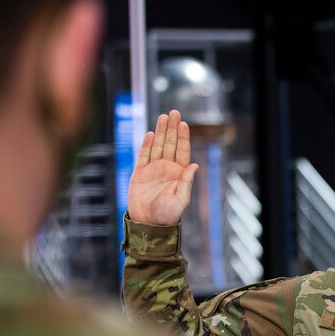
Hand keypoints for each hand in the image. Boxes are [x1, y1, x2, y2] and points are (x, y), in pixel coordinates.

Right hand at [127, 110, 198, 225]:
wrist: (148, 223)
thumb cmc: (167, 215)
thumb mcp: (180, 200)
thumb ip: (186, 182)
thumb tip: (195, 165)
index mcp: (179, 173)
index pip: (182, 151)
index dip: (183, 137)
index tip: (184, 123)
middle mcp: (167, 168)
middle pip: (170, 144)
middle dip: (172, 128)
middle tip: (174, 112)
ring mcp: (153, 169)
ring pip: (157, 146)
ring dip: (161, 132)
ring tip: (163, 117)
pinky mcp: (139, 173)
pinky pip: (143, 156)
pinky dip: (147, 145)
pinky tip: (151, 134)